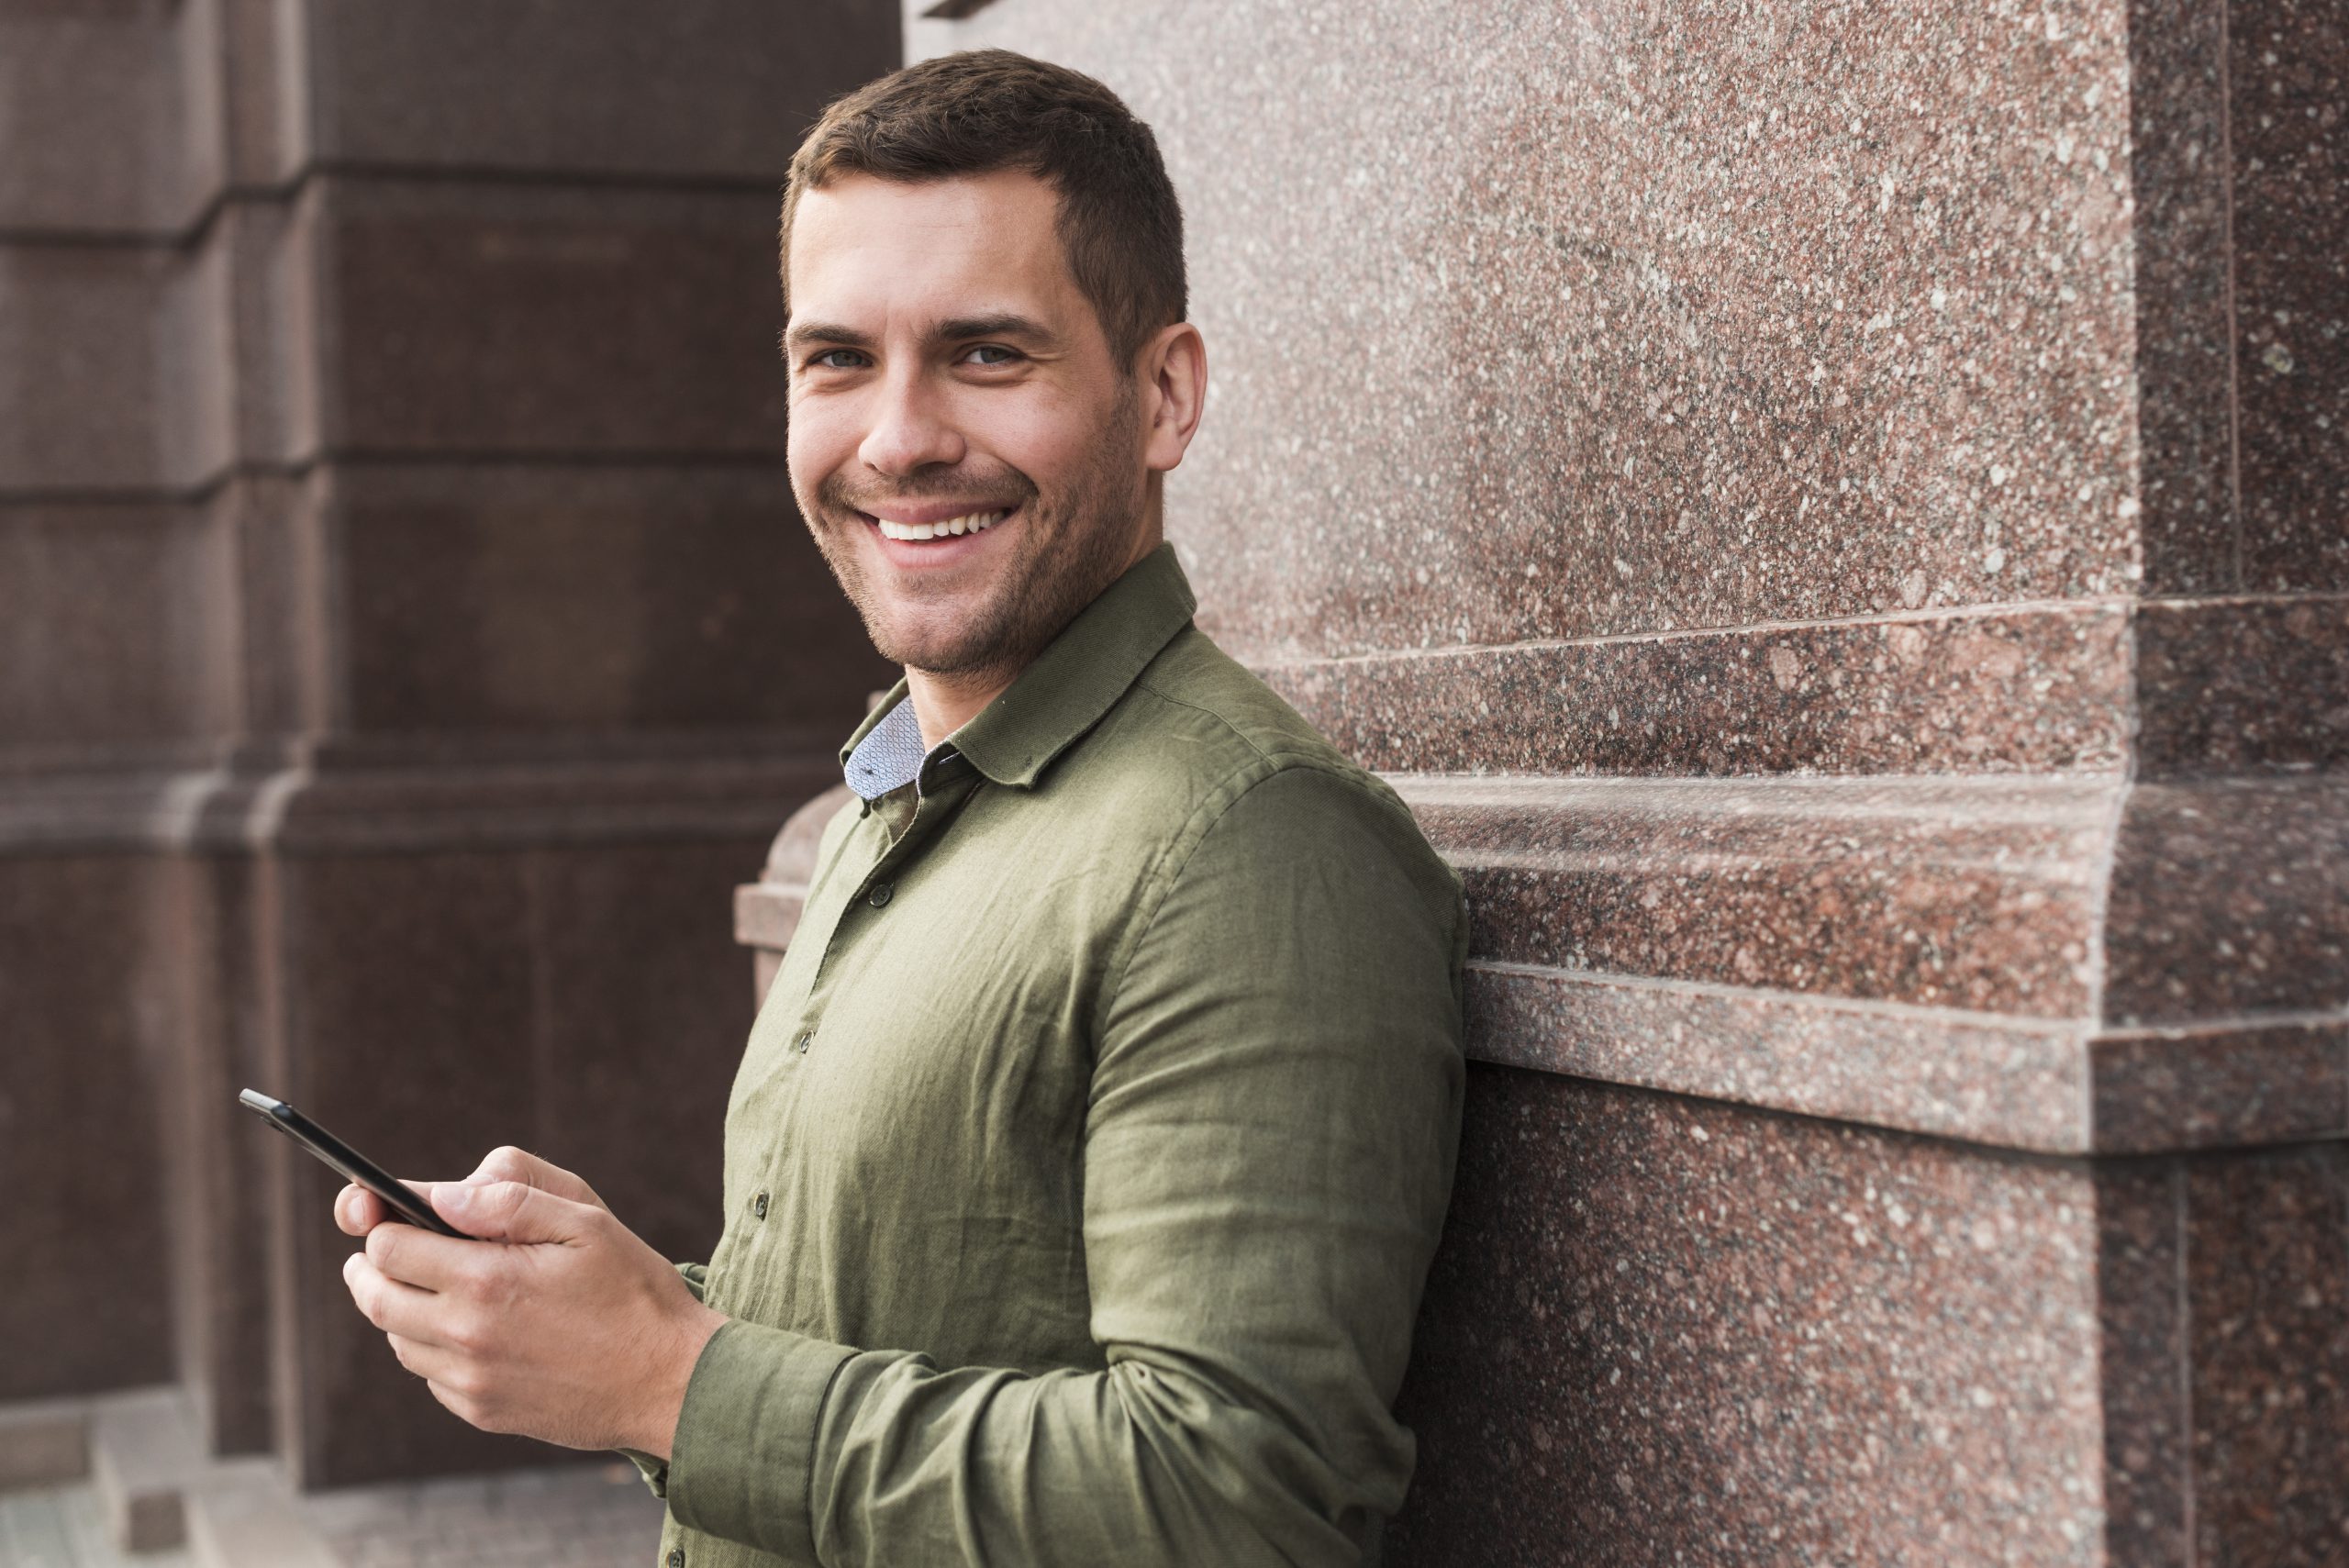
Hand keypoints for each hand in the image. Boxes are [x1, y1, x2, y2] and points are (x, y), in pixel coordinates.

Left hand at [338, 1161, 725, 1458]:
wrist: (671, 1381)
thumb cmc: (634, 1291)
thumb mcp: (586, 1221)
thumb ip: (509, 1198)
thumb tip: (440, 1194)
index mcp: (486, 1279)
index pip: (388, 1245)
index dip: (383, 1220)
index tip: (389, 1211)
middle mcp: (465, 1336)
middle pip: (375, 1297)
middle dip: (371, 1265)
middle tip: (387, 1247)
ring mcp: (470, 1382)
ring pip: (397, 1339)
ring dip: (402, 1306)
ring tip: (436, 1284)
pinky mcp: (481, 1412)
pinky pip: (430, 1376)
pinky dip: (434, 1347)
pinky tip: (473, 1329)